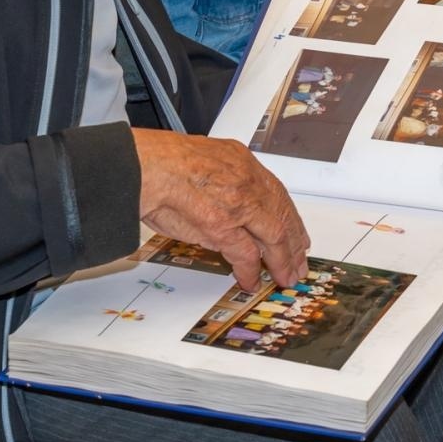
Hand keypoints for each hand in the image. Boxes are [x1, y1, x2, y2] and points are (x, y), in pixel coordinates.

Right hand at [133, 129, 309, 290]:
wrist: (142, 165)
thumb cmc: (159, 161)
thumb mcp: (203, 160)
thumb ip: (222, 182)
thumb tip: (229, 207)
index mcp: (240, 160)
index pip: (275, 191)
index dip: (288, 215)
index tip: (295, 231)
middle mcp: (246, 179)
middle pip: (281, 215)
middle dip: (293, 242)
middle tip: (300, 261)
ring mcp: (238, 203)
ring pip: (273, 236)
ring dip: (282, 260)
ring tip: (285, 277)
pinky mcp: (224, 225)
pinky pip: (246, 254)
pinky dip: (250, 270)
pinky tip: (250, 281)